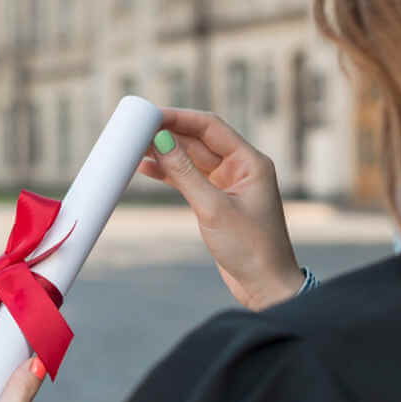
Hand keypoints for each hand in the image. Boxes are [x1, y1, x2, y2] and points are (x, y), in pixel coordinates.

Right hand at [139, 108, 303, 309]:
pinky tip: (147, 169)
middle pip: (199, 140)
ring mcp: (228, 184)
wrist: (266, 286)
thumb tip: (160, 141)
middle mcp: (241, 168)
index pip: (211, 127)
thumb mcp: (213, 208)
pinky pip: (190, 178)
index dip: (180, 118)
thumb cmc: (251, 248)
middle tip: (136, 130)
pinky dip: (169, 173)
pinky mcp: (217, 201)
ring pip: (191, 159)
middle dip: (168, 133)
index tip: (151, 115)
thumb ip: (185, 174)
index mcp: (250, 162)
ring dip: (166, 153)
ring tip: (135, 148)